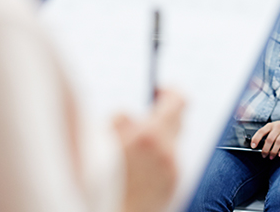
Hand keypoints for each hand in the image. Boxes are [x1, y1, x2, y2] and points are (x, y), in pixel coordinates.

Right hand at [113, 89, 184, 211]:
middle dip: (161, 117)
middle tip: (144, 119)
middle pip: (178, 121)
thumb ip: (121, 122)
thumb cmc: (101, 184)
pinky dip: (158, 162)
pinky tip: (139, 171)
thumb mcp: (102, 141)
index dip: (168, 92)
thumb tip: (130, 116)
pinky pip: (170, 164)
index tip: (158, 91)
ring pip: (172, 144)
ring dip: (158, 142)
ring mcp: (174, 172)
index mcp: (151, 136)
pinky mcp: (174, 188)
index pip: (177, 100)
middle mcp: (168, 153)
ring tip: (134, 152)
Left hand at [250, 118, 279, 159]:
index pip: (261, 131)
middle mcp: (278, 127)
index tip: (253, 147)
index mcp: (271, 125)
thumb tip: (259, 147)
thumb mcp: (273, 128)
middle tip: (263, 155)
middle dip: (265, 149)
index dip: (256, 139)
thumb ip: (267, 134)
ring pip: (278, 142)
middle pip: (269, 139)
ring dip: (273, 151)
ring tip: (271, 157)